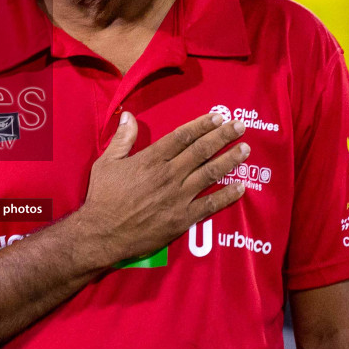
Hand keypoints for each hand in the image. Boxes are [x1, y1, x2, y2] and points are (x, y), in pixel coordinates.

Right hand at [73, 110, 247, 265]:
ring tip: (246, 150)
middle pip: (201, 151)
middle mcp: (169, 174)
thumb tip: (129, 115)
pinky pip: (210, 206)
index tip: (217, 117)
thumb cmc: (103, 197)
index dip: (202, 125)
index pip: (183, 136)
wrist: (102, 233)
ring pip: (210, 174)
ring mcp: (178, 197)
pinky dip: (227, 196)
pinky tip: (240, 188)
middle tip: (240, 126)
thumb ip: (122, 139)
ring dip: (230, 160)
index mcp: (151, 159)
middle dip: (223, 136)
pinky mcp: (182, 218)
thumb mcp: (106, 163)